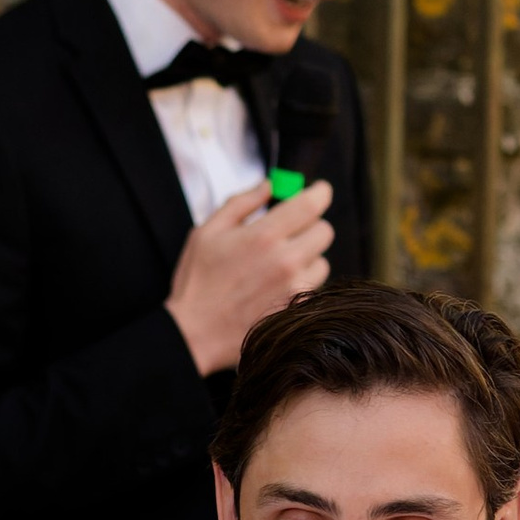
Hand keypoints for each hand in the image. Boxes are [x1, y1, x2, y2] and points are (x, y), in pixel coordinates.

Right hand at [166, 180, 332, 376]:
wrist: (195, 334)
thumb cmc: (197, 284)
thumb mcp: (207, 232)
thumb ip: (241, 203)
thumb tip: (269, 185)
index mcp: (264, 236)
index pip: (312, 204)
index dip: (320, 193)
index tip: (318, 191)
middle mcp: (286, 261)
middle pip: (324, 231)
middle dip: (310, 225)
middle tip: (291, 231)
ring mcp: (294, 288)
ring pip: (322, 261)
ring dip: (307, 257)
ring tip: (279, 264)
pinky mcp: (296, 310)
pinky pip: (313, 287)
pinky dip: (301, 282)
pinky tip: (277, 287)